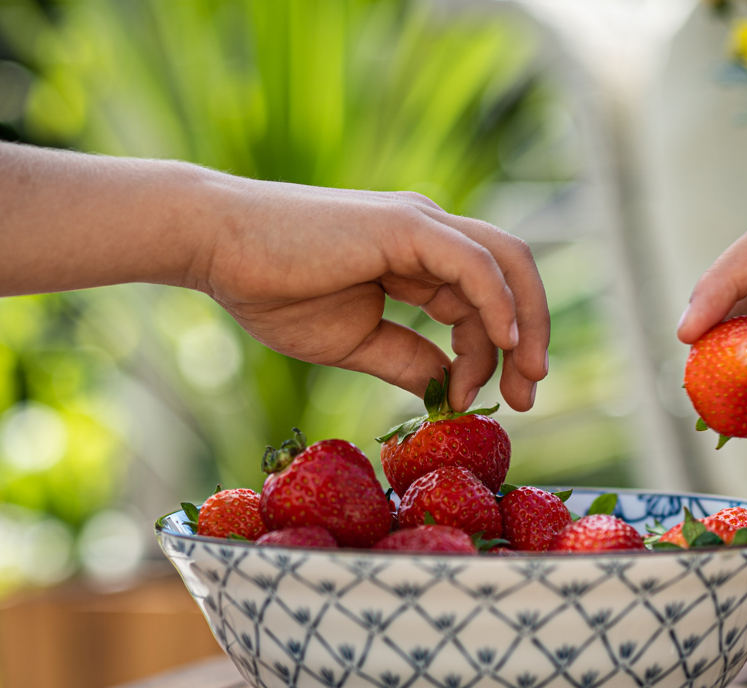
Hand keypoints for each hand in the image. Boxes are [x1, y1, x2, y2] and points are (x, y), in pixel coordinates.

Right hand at [190, 180, 549, 411]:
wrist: (214, 246)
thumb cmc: (271, 289)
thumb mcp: (355, 341)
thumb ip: (407, 360)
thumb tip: (450, 389)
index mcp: (419, 259)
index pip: (483, 302)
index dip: (493, 354)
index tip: (476, 402)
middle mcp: (430, 234)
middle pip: (513, 275)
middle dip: (532, 336)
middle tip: (528, 395)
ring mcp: (421, 224)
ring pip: (506, 263)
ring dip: (529, 322)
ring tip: (525, 375)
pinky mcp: (406, 226)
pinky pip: (474, 264)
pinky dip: (497, 303)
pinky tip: (504, 344)